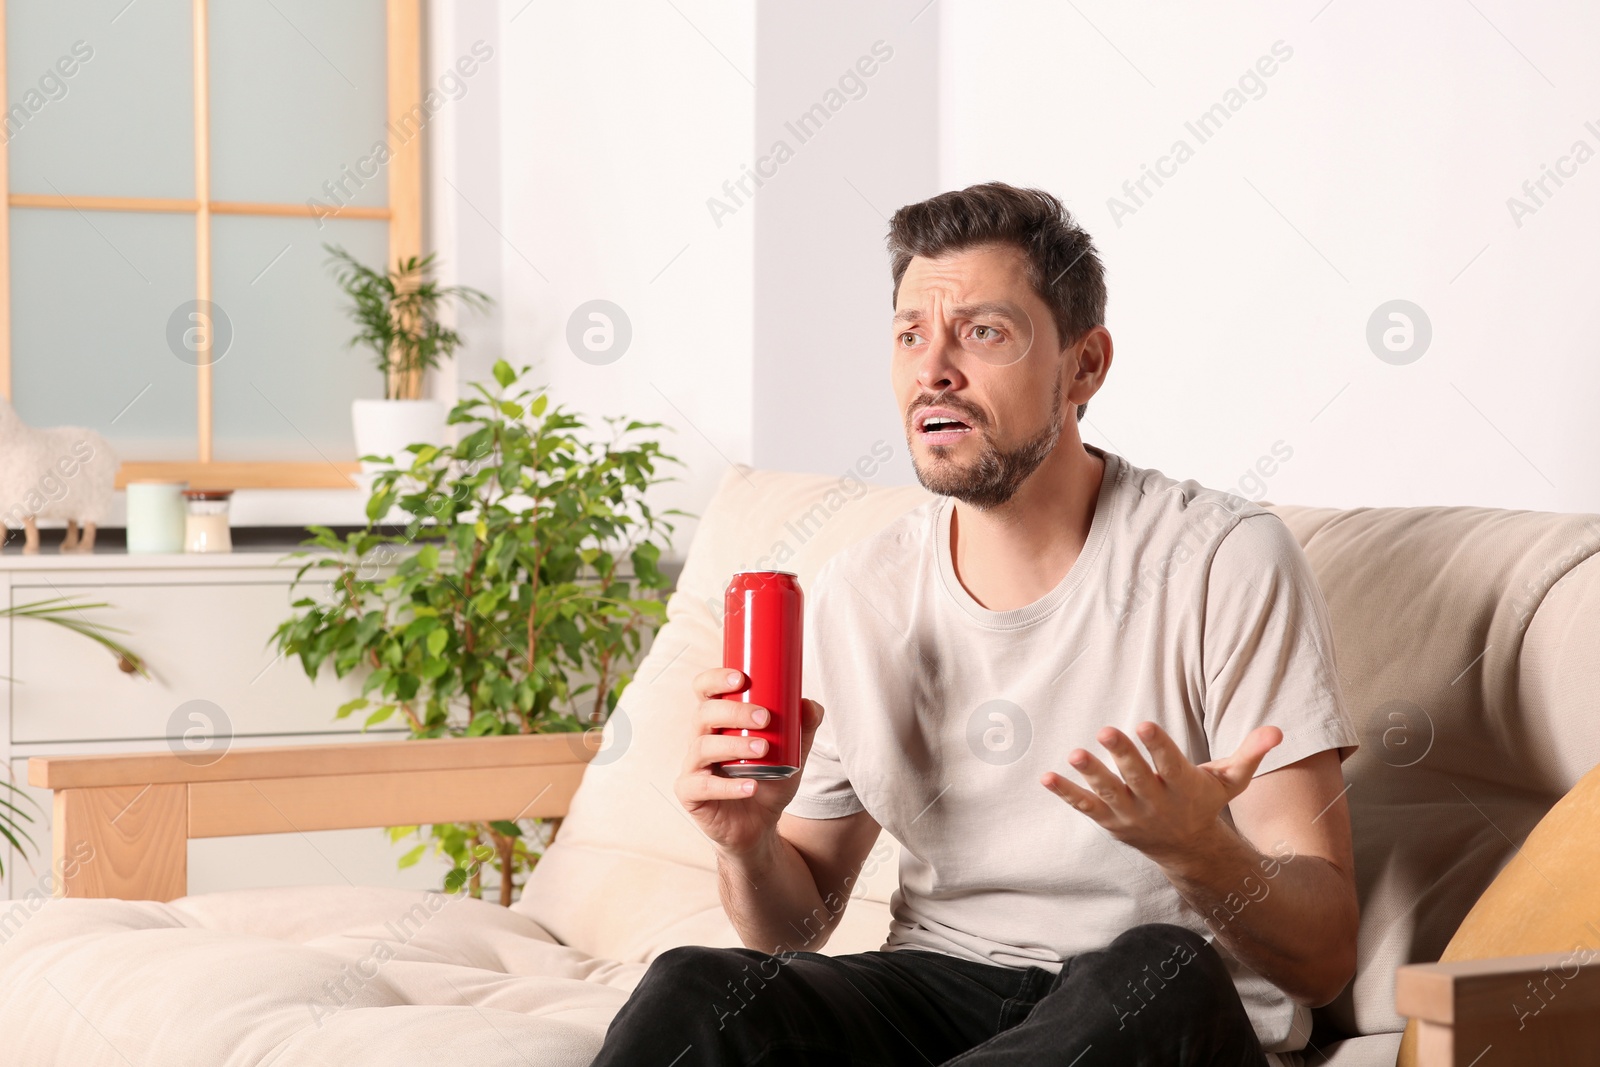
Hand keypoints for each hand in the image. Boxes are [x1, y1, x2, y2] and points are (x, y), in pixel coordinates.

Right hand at [674, 666, 825, 857]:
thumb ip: (802, 729)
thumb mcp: (792, 755)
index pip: (705, 690)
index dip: (715, 679)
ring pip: (703, 747)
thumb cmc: (769, 782)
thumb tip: (810, 705)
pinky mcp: (690, 793)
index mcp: (718, 721)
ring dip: (734, 745)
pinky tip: (751, 787)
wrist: (759, 827)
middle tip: (766, 718)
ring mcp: (693, 766)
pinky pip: (702, 785)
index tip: (741, 679)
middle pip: (704, 713)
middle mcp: (700, 738)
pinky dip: (728, 786)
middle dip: (734, 712)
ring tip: (763, 751)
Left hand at [1040, 722, 1281, 867]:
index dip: (1158, 746)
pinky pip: (1086, 807)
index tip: (1145, 724)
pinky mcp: (1111, 821)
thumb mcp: (1231, 782)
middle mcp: (1156, 802)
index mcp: (1184, 787)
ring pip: (1109, 793)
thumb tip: (1277, 729)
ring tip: (1073, 754)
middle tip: (1106, 730)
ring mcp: (1131, 814)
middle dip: (1122, 755)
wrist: (1189, 851)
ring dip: (1090, 774)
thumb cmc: (1206, 803)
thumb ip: (1250, 753)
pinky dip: (1066, 794)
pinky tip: (1045, 778)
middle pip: (1137, 777)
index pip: (1171, 764)